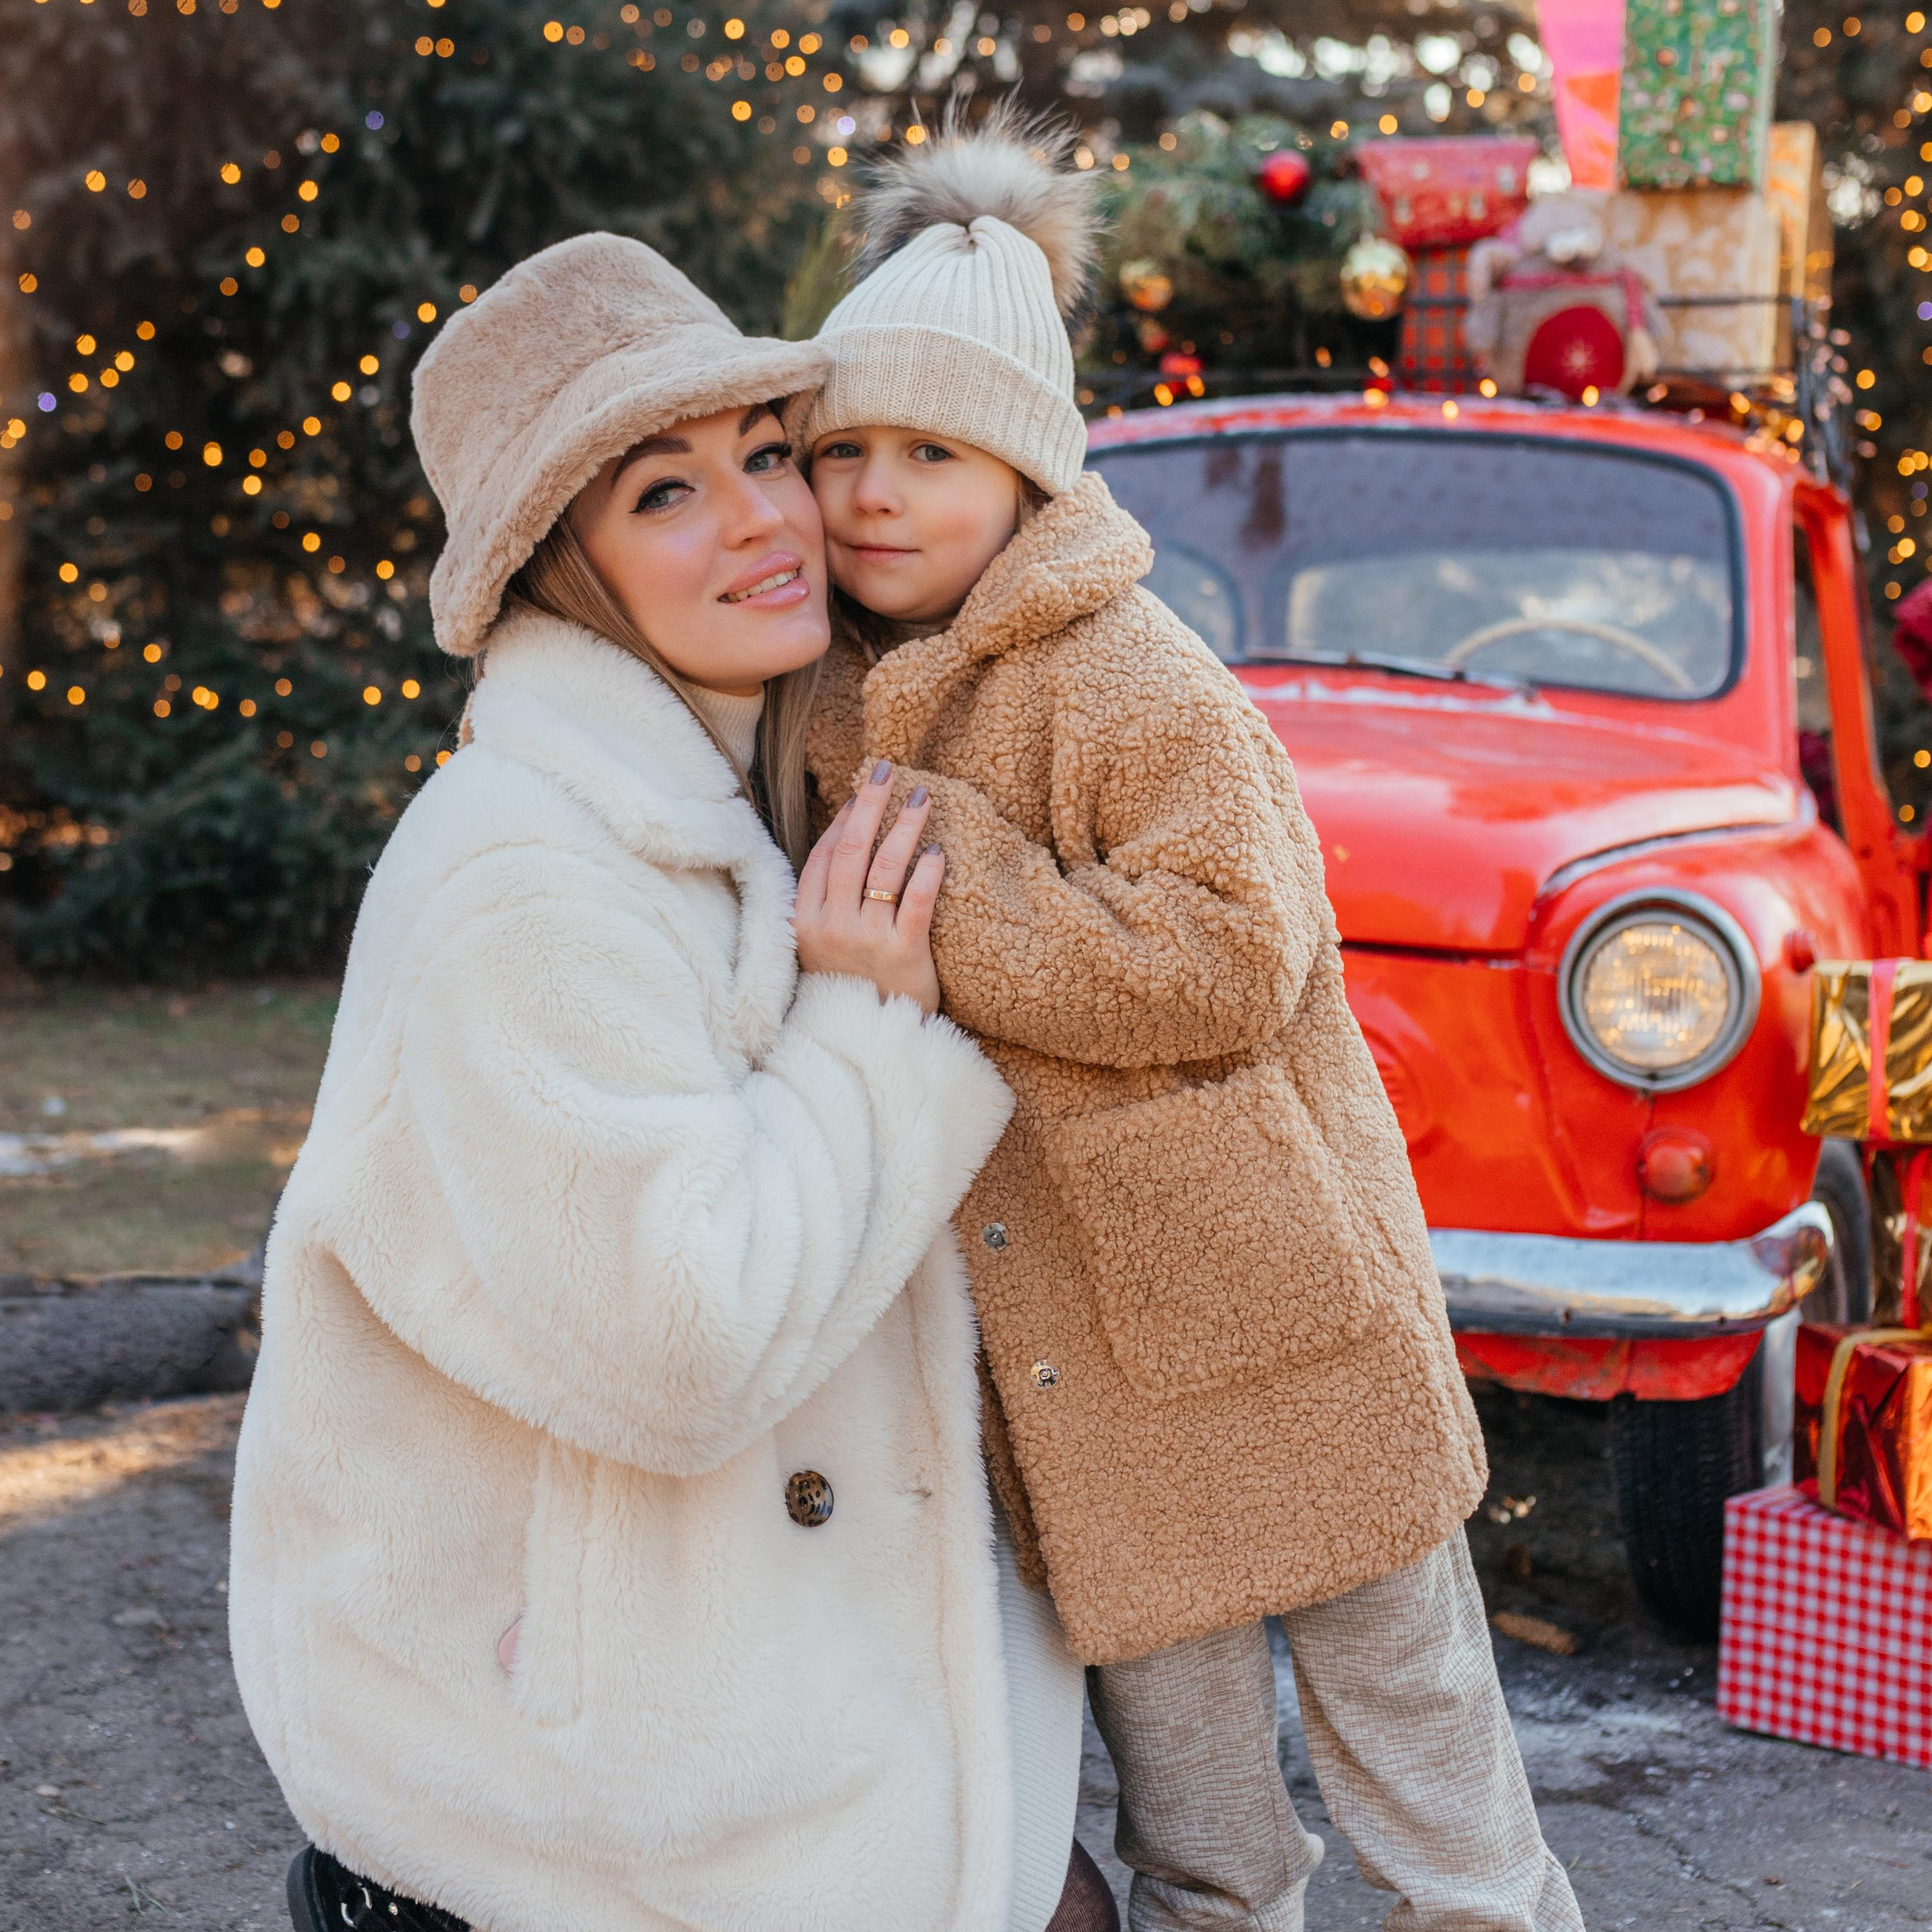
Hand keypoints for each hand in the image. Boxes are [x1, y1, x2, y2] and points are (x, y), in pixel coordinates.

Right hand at [795, 760, 945, 1015]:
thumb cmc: (850, 988)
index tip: (861, 793)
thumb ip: (826, 899)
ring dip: (905, 826)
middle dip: (870, 804)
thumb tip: (846, 834)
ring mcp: (867, 940)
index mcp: (804, 922)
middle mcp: (832, 926)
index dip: (843, 820)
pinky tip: (939, 849)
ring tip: (923, 798)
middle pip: (853, 850)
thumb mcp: (820, 945)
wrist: (870, 1042)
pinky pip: (917, 901)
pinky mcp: (904, 953)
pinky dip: (928, 872)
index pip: (824, 856)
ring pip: (886, 868)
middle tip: (887, 769)